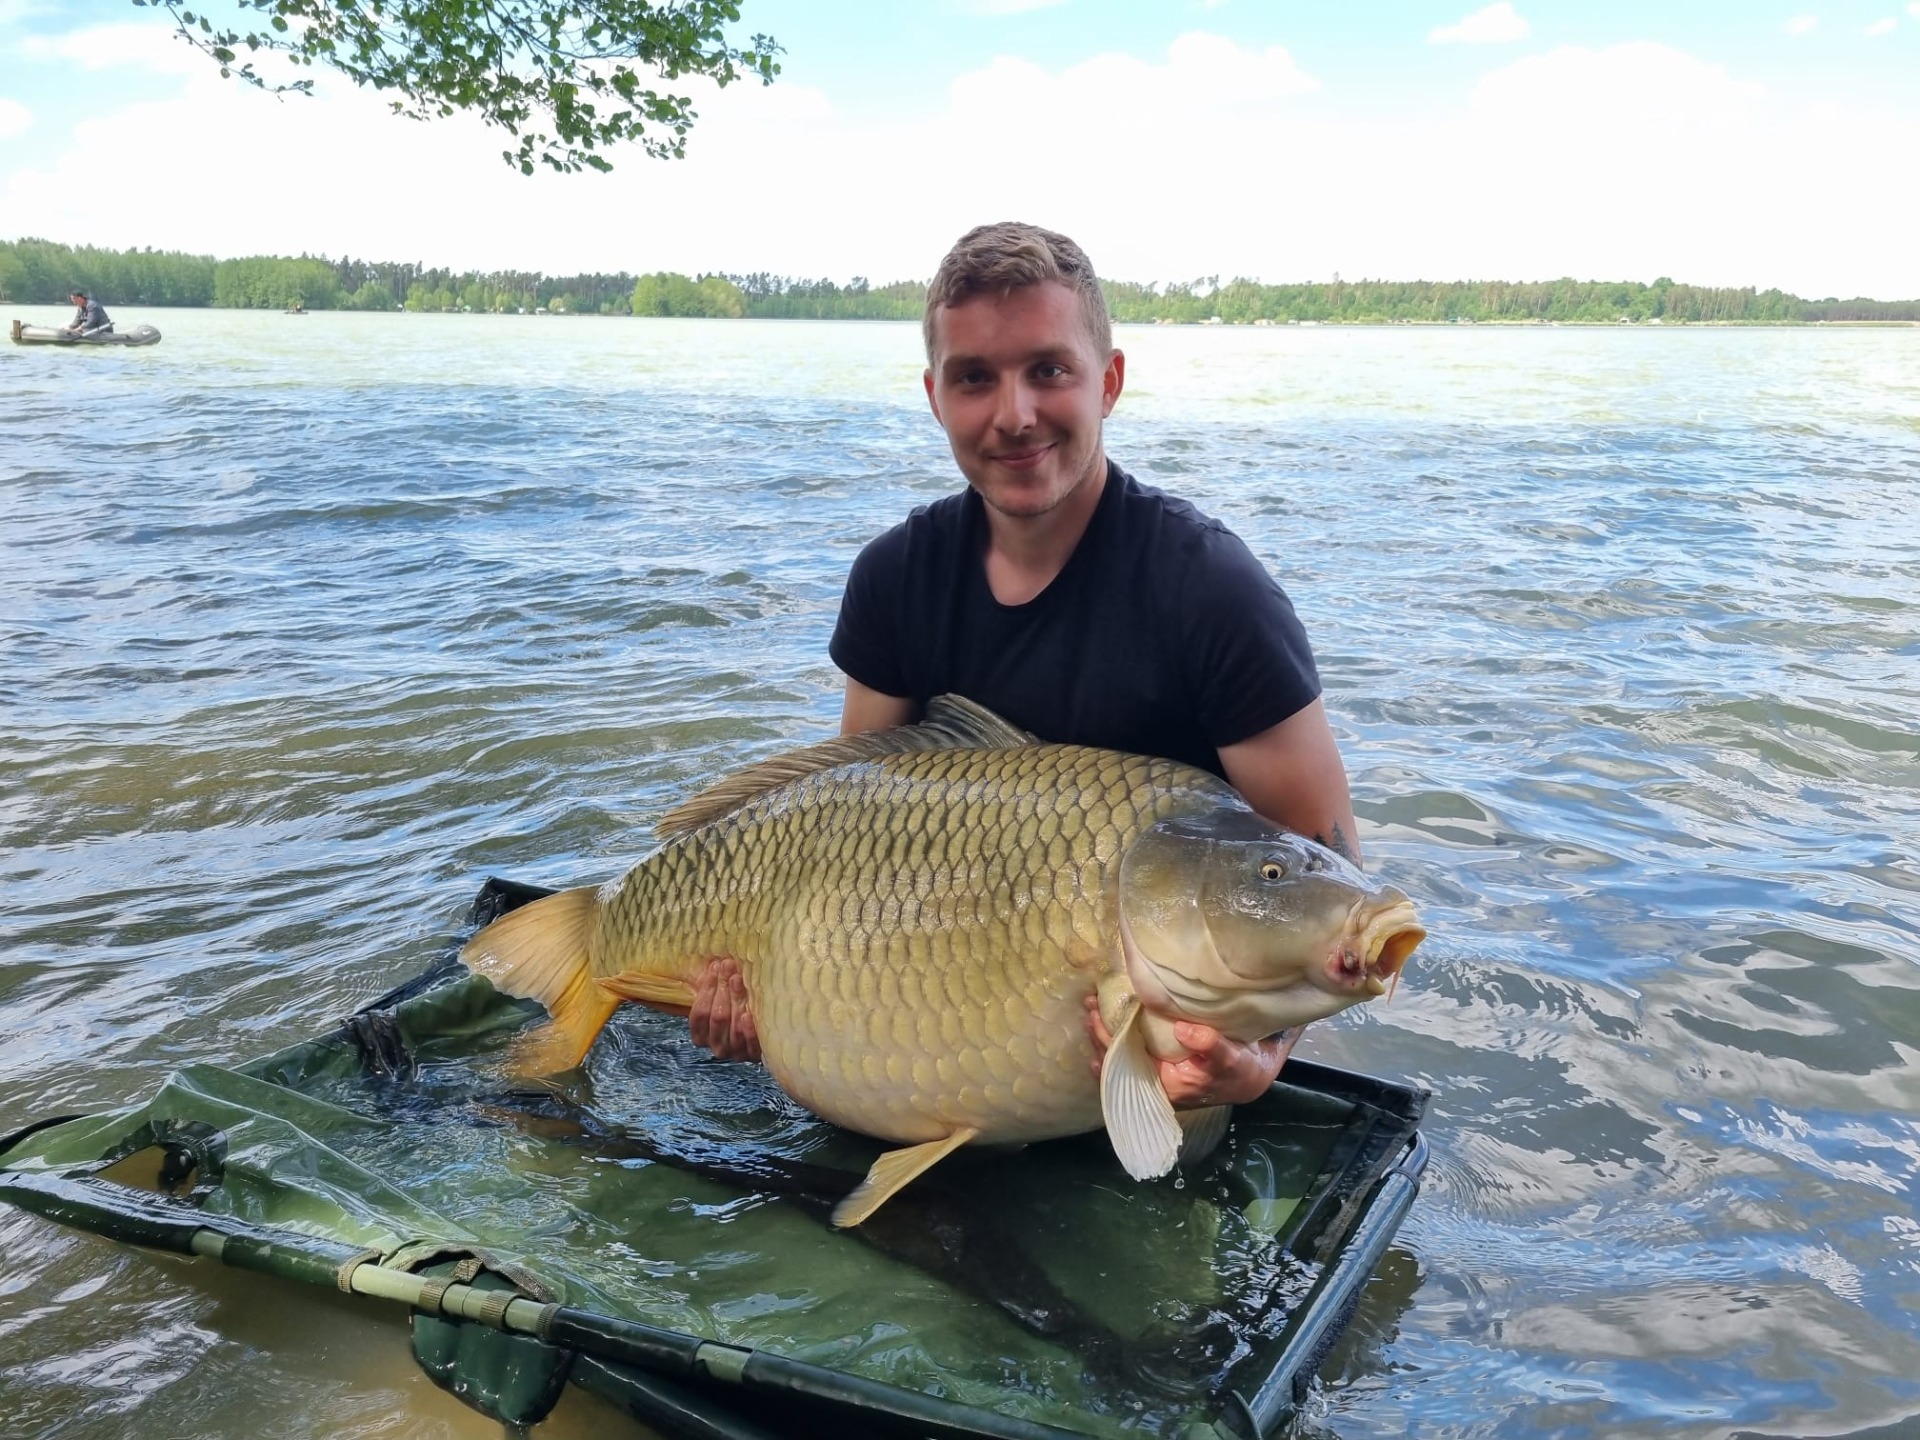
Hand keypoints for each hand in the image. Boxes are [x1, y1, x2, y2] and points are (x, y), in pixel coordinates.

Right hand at [688, 956, 760, 1062]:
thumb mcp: (721, 1002)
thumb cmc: (736, 1013)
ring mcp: (734, 1053)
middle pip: (716, 1017)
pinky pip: (749, 1044)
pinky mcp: (753, 1056)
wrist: (763, 1037)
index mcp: (701, 1035)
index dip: (706, 989)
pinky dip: (748, 1030)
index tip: (715, 967)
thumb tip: (715, 961)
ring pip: (732, 1027)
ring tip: (738, 980)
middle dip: (722, 989)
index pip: (699, 1014)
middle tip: (729, 967)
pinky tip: (749, 1015)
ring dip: (735, 1001)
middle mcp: (716, 1046)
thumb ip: (715, 989)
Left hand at [1084, 994, 1297, 1107]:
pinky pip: (1132, 1056)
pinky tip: (1107, 1026)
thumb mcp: (1229, 1056)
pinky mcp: (1161, 1068)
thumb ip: (1208, 1044)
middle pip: (1118, 1061)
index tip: (1096, 1015)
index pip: (1126, 1063)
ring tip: (1092, 1010)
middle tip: (1090, 1005)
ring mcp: (1157, 1078)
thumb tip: (1181, 1031)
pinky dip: (1118, 1040)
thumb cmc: (1239, 1068)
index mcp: (1167, 1086)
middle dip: (1101, 1035)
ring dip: (1106, 1036)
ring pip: (1122, 1059)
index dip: (1108, 1039)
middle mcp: (1156, 1086)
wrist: (1250, 1078)